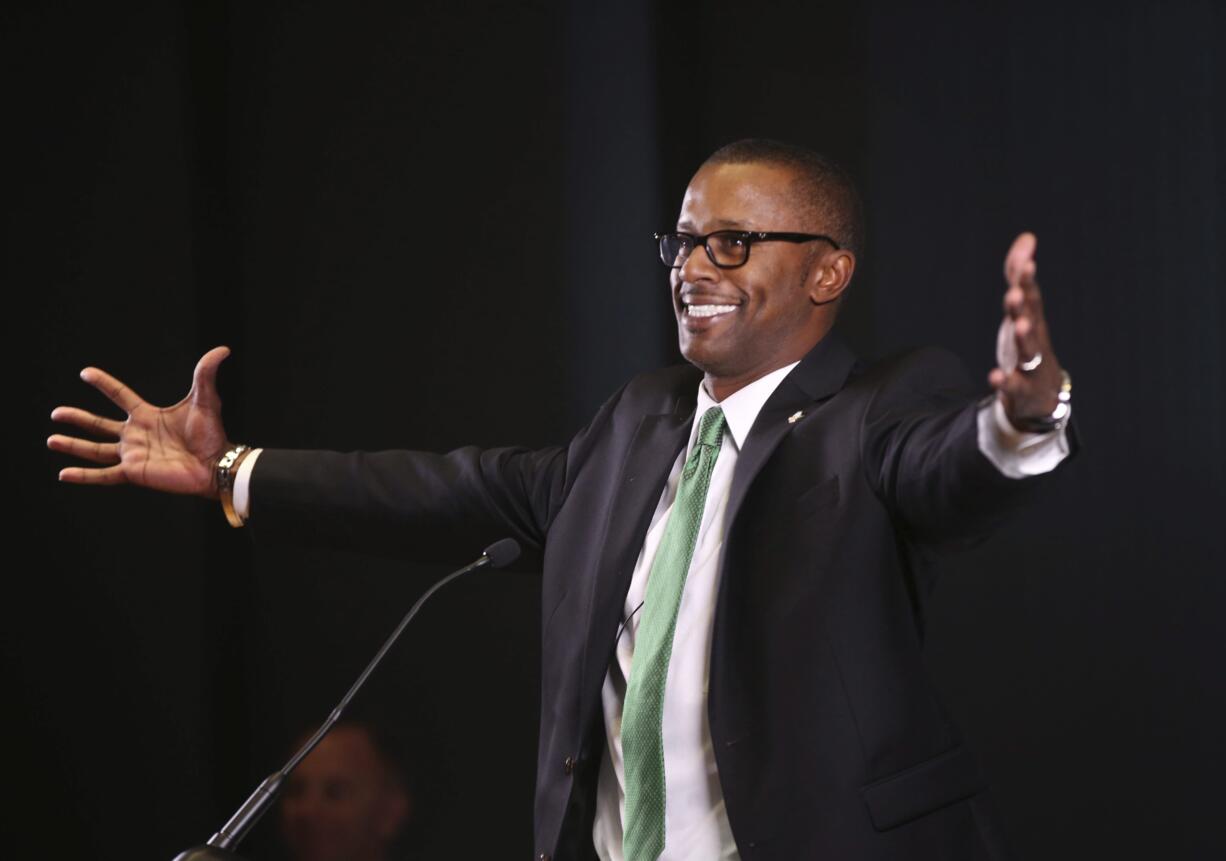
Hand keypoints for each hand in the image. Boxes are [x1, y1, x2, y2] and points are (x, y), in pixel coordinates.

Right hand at [48, 346, 233, 498]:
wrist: (216, 464)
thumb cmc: (211, 434)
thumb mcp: (205, 400)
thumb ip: (206, 374)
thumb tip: (222, 349)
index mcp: (147, 416)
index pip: (120, 396)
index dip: (104, 384)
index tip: (85, 372)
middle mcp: (135, 434)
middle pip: (100, 425)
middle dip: (78, 418)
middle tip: (56, 413)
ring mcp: (132, 454)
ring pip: (95, 449)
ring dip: (73, 445)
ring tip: (51, 440)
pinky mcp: (134, 472)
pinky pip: (103, 475)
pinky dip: (84, 475)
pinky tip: (63, 474)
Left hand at [989, 233, 1064, 428]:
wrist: (1042, 397)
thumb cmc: (1029, 345)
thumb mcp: (1022, 310)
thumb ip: (1018, 275)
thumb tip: (1027, 237)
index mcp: (1033, 321)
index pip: (1031, 297)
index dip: (1027, 281)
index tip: (1027, 263)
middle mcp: (1035, 340)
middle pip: (1030, 320)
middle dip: (1023, 306)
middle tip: (1014, 292)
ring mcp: (1031, 366)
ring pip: (1028, 351)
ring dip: (1024, 338)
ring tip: (1018, 325)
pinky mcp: (1022, 390)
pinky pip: (1014, 385)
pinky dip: (1005, 381)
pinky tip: (994, 376)